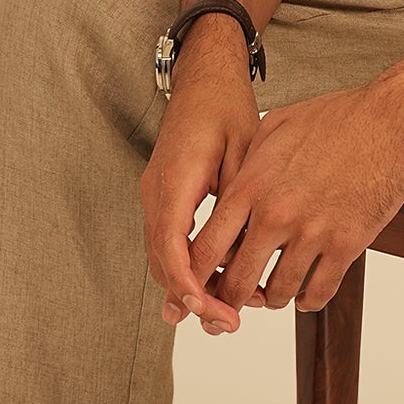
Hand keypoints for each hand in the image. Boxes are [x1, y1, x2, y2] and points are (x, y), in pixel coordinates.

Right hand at [140, 42, 259, 334]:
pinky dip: (187, 269)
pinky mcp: (164, 199)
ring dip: (189, 289)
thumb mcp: (244, 152)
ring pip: (163, 258)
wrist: (203, 79)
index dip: (192, 286)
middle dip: (193, 299)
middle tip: (229, 325)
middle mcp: (156, 193)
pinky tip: (212, 290)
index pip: (174, 248)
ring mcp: (155, 196)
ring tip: (224, 315)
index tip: (215, 310)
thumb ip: (241, 200)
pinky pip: (169, 244)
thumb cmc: (226, 109)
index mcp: (176, 181)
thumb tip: (248, 252)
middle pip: (164, 262)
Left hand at [187, 81, 403, 320]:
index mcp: (252, 187)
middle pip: (237, 280)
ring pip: (278, 292)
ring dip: (272, 300)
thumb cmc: (339, 118)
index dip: (195, 273)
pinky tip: (306, 295)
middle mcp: (276, 214)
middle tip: (229, 305)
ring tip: (272, 296)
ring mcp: (312, 233)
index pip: (206, 246)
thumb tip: (234, 186)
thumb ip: (248, 163)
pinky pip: (320, 291)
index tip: (197, 281)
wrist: (391, 122)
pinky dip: (308, 301)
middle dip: (228, 300)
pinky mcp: (346, 245)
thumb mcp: (275, 128)